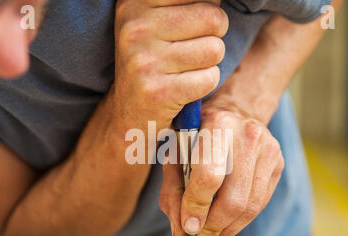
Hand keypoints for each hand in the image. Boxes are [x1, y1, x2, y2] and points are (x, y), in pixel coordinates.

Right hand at [113, 0, 227, 128]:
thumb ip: (186, 4)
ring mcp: (145, 61)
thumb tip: (219, 0)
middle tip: (191, 51)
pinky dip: (205, 84)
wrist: (128, 111)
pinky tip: (185, 87)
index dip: (207, 10)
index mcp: (134, 3)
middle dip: (213, 37)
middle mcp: (135, 28)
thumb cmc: (152, 61)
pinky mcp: (158, 92)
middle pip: (214, 18)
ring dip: (209, 63)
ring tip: (186, 69)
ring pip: (215, 49)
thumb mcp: (154, 21)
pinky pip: (210, 78)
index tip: (190, 26)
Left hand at [159, 102, 283, 235]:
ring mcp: (268, 150)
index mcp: (217, 126)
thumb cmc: (198, 133)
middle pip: (234, 198)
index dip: (197, 207)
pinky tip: (226, 229)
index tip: (188, 229)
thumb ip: (173, 190)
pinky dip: (241, 222)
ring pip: (250, 206)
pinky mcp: (278, 163)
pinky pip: (260, 202)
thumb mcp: (175, 153)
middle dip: (214, 229)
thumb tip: (180, 230)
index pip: (209, 177)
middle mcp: (248, 136)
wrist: (236, 111)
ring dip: (228, 231)